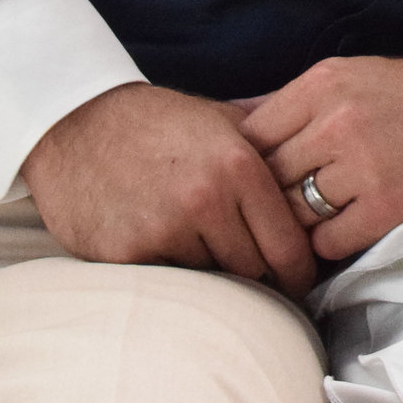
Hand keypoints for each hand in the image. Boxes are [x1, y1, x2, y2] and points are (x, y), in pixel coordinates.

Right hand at [20, 82, 315, 296]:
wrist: (78, 123)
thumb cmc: (159, 123)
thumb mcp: (224, 120)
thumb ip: (275, 149)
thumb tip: (324, 169)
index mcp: (239, 166)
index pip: (288, 246)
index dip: (299, 271)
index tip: (300, 280)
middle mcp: (206, 200)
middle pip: (255, 270)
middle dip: (258, 273)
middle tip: (254, 269)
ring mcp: (164, 229)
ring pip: (213, 280)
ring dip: (214, 273)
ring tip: (202, 247)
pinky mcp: (127, 253)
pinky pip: (169, 282)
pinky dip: (173, 273)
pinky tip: (165, 246)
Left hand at [237, 57, 402, 260]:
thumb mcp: (360, 75)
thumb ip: (298, 101)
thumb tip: (229, 121)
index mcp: (326, 83)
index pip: (250, 134)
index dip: (245, 164)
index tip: (252, 181)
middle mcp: (338, 121)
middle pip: (267, 178)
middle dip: (269, 199)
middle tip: (273, 216)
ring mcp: (364, 165)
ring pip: (293, 214)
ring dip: (298, 227)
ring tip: (308, 229)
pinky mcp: (390, 207)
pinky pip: (329, 243)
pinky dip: (331, 245)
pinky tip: (347, 232)